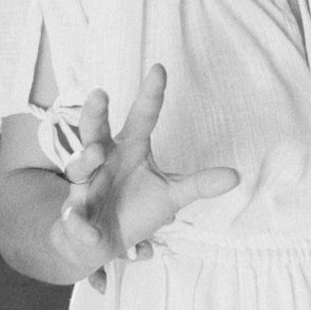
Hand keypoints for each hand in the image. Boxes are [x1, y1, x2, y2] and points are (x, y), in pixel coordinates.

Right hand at [53, 65, 238, 286]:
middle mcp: (105, 160)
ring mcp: (86, 185)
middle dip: (95, 114)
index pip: (142, 116)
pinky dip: (78, 224)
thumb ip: (199, 184)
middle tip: (100, 93)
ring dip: (84, 158)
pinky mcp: (76, 214)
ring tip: (96, 153)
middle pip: (96, 131)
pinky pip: (74, 217)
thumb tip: (236, 176)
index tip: (159, 68)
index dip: (150, 94)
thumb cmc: (136, 208)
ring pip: (79, 166)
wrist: (103, 241)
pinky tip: (86, 230)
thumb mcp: (172, 195)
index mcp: (130, 148)